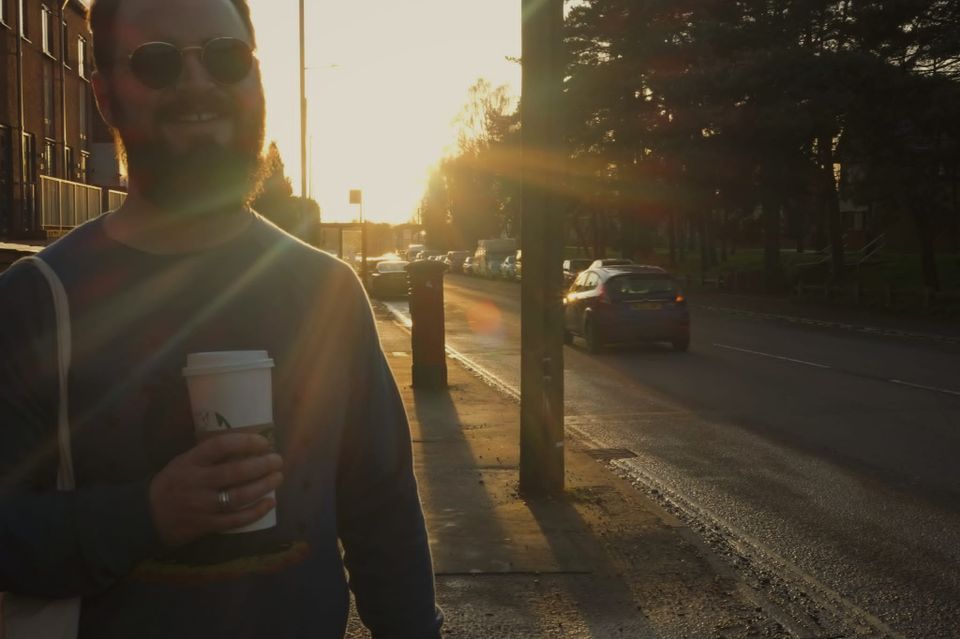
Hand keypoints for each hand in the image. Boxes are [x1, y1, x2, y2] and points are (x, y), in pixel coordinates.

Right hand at [148, 433, 283, 545]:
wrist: (147, 516)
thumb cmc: (172, 483)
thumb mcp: (184, 462)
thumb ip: (209, 456)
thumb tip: (246, 445)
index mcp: (190, 462)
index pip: (220, 446)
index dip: (245, 441)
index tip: (263, 441)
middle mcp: (197, 482)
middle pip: (235, 472)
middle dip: (261, 465)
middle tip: (278, 460)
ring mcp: (202, 506)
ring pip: (239, 496)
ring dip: (263, 486)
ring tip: (278, 478)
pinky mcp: (206, 525)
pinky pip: (236, 520)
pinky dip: (256, 511)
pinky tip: (270, 502)